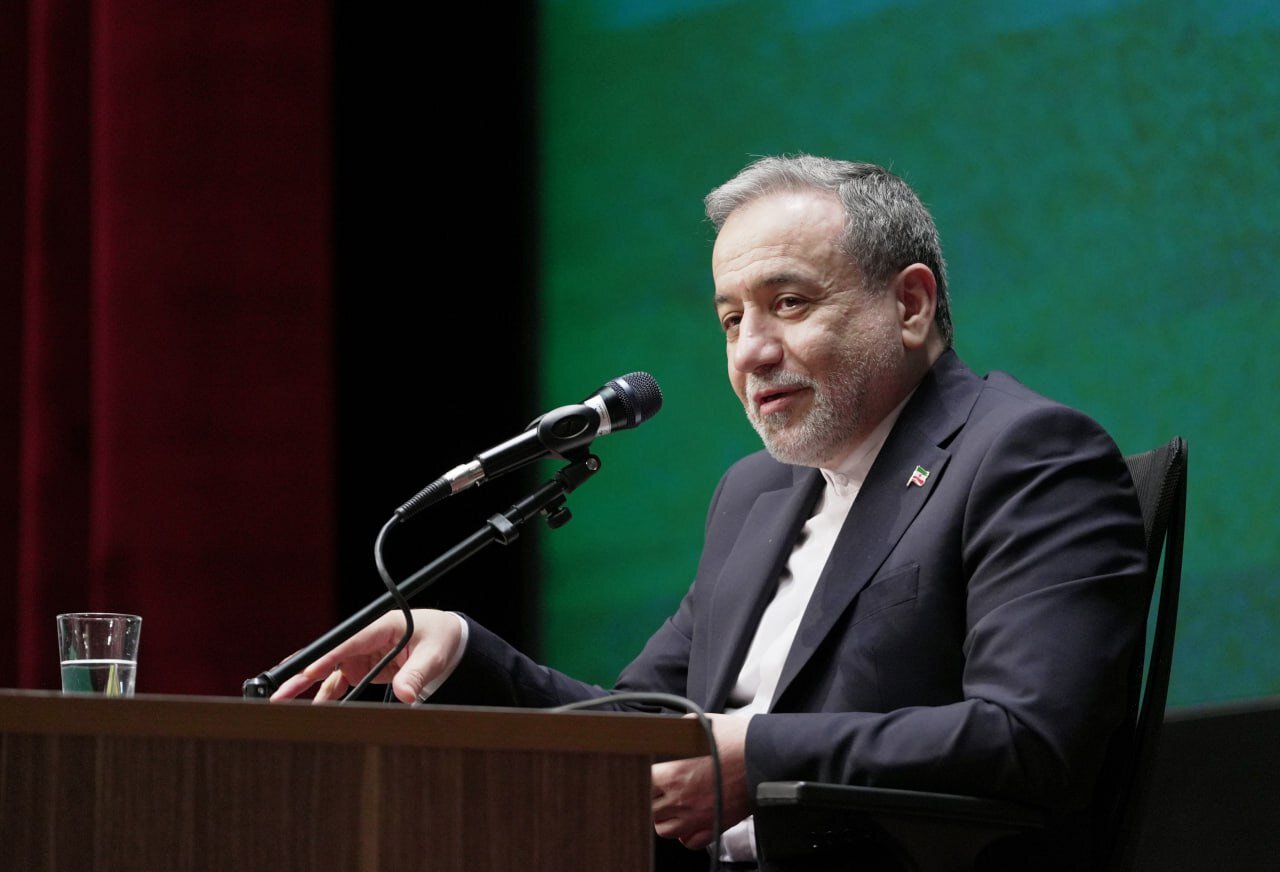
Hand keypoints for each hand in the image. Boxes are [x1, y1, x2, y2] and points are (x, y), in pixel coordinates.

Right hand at [269, 609, 463, 703]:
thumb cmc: (440, 638)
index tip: (308, 672)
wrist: (446, 639)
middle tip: (279, 689)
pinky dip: (325, 696)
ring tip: (284, 704)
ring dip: (307, 688)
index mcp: (381, 627)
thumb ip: (417, 674)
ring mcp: (361, 655)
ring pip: (329, 672)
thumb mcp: (433, 655)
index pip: (349, 643)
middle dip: (303, 673)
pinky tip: (312, 710)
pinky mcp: (363, 668)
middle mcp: (365, 640)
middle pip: (329, 656)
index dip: (327, 657)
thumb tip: (406, 695)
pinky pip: (340, 683)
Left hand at [650, 712, 750, 850]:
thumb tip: (668, 730)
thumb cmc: (737, 740)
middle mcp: (682, 799)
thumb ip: (679, 731)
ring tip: (668, 806)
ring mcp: (698, 816)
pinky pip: (690, 842)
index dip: (638, 779)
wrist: (765, 757)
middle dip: (648, 800)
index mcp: (674, 774)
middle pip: (648, 810)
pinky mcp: (716, 826)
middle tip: (654, 790)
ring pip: (664, 830)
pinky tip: (687, 822)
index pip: (640, 784)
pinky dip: (685, 835)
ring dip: (662, 819)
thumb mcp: (702, 725)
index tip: (641, 774)